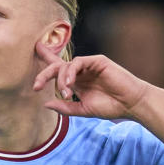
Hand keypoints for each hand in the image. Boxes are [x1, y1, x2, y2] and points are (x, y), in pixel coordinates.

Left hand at [32, 42, 152, 119]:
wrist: (131, 105)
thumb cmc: (110, 106)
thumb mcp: (83, 109)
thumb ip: (65, 107)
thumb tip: (45, 104)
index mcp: (76, 81)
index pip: (57, 68)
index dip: (45, 59)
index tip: (32, 54)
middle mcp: (80, 71)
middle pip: (56, 66)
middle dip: (43, 74)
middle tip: (36, 86)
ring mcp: (88, 65)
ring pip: (65, 65)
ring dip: (61, 79)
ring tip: (66, 93)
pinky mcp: (97, 61)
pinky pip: (77, 62)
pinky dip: (70, 73)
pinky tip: (70, 84)